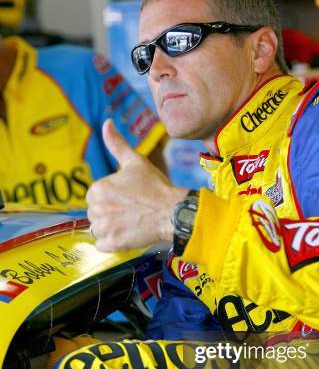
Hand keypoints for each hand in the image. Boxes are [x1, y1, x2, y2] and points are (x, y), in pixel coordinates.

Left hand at [87, 119, 187, 251]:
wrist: (172, 212)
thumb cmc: (156, 187)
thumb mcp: (136, 162)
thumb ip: (117, 144)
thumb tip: (106, 122)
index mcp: (98, 188)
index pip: (96, 198)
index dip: (112, 200)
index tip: (128, 200)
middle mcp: (96, 208)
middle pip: (96, 215)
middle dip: (110, 215)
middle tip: (132, 212)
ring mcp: (104, 227)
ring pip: (98, 230)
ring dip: (111, 229)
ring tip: (130, 223)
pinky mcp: (111, 243)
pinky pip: (101, 246)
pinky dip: (112, 243)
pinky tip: (127, 235)